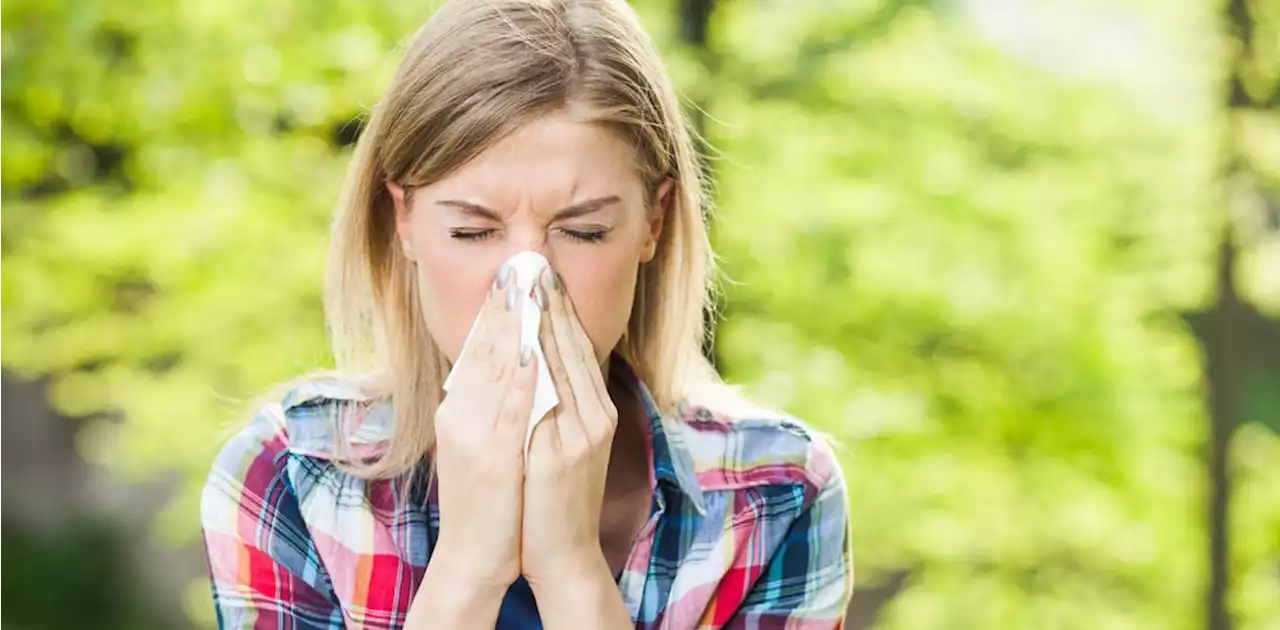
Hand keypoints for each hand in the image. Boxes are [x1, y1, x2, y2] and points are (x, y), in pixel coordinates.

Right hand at [423, 266, 537, 593]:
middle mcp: (460, 416)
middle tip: (519, 263)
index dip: (494, 310)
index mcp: (458, 411)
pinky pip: (509, 407)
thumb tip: (508, 367)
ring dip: (512, 325)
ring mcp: (474, 435)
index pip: (477, 349)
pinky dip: (518, 373)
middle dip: (503, 305)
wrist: (476, 556)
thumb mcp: (482, 444)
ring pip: (495, 368)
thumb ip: (491, 406)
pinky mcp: (493, 457)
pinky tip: (529, 346)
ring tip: (525, 287)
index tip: (510, 274)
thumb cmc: (487, 501)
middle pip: (483, 349)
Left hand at [521, 266, 618, 588]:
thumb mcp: (562, 444)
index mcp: (595, 412)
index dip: (558, 309)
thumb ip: (556, 405)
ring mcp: (583, 433)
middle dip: (551, 303)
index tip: (539, 274)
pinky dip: (536, 365)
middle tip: (532, 262)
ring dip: (543, 322)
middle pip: (572, 347)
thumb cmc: (553, 498)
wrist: (562, 552)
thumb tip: (536, 363)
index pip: (575, 348)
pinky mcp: (565, 452)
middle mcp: (595, 416)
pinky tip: (521, 340)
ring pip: (562, 364)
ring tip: (524, 286)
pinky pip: (549, 398)